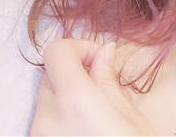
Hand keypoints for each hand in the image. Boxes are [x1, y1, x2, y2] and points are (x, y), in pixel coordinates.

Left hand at [30, 38, 156, 135]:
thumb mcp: (130, 117)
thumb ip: (108, 80)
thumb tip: (104, 51)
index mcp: (74, 102)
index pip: (55, 52)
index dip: (79, 47)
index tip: (101, 60)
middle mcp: (46, 119)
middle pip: (50, 75)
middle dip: (75, 72)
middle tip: (103, 85)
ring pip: (46, 100)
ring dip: (67, 95)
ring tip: (96, 114)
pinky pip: (44, 122)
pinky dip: (61, 116)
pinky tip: (85, 130)